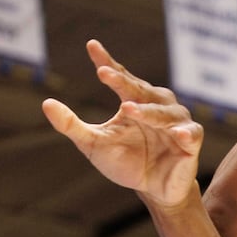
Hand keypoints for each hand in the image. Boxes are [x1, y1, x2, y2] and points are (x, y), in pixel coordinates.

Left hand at [42, 40, 202, 209]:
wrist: (154, 190)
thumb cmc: (126, 163)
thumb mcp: (94, 144)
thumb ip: (72, 125)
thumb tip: (46, 103)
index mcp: (134, 101)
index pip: (120, 77)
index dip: (107, 61)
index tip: (91, 46)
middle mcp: (157, 105)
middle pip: (140, 89)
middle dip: (124, 81)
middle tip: (104, 74)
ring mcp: (175, 122)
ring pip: (163, 111)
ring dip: (148, 110)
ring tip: (128, 109)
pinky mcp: (190, 142)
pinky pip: (190, 133)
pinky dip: (184, 132)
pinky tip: (176, 133)